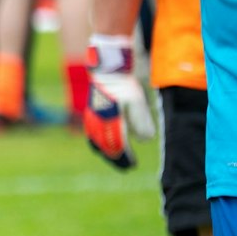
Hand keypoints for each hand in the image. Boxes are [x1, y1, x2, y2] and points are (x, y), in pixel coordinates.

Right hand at [83, 34, 154, 171]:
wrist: (106, 69)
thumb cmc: (123, 84)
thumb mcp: (137, 100)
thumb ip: (141, 121)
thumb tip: (145, 139)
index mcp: (109, 120)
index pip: (117, 145)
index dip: (124, 157)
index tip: (132, 165)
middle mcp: (98, 122)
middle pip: (105, 146)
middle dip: (115, 158)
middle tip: (125, 167)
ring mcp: (92, 118)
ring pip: (96, 141)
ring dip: (106, 152)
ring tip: (114, 157)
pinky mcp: (91, 114)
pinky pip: (92, 134)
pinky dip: (98, 143)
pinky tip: (103, 145)